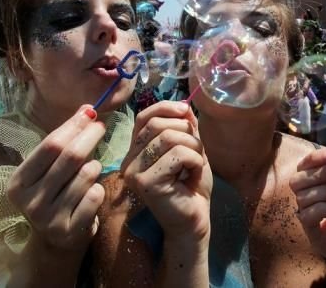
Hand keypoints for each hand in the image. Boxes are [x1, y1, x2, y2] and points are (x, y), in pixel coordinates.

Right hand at [7, 105, 105, 250]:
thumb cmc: (53, 195)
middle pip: (69, 157)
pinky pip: (94, 196)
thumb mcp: (49, 171)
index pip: (50, 145)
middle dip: (90, 137)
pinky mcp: (69, 230)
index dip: (74, 126)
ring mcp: (48, 217)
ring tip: (92, 169)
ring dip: (95, 166)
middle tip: (101, 126)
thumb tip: (87, 110)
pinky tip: (92, 192)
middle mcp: (29, 200)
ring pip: (86, 176)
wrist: (54, 242)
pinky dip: (98, 188)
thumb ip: (64, 143)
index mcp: (19, 182)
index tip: (90, 113)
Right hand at [123, 101, 211, 240]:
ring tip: (195, 166)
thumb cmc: (191, 187)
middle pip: (158, 124)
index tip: (187, 113)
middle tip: (196, 152)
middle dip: (187, 132)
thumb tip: (183, 105)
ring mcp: (134, 172)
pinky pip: (178, 155)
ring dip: (193, 148)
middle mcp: (129, 160)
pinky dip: (194, 161)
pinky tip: (191, 177)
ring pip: (169, 138)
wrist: (194, 221)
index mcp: (136, 150)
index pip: (144, 116)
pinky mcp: (146, 182)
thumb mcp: (191, 149)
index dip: (166, 108)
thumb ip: (185, 127)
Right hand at [290, 148, 325, 284]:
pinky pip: (307, 216)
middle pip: (297, 179)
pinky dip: (325, 207)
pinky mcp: (314, 236)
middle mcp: (313, 200)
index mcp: (323, 185)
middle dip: (320, 171)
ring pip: (304, 196)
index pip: (306, 166)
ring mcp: (311, 218)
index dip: (317, 157)